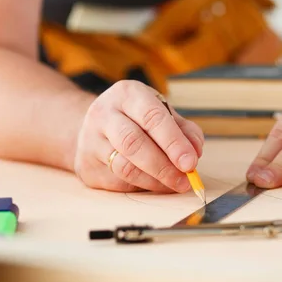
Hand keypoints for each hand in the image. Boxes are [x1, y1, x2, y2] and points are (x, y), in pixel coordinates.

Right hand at [74, 80, 203, 192]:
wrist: (95, 126)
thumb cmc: (137, 118)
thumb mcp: (161, 112)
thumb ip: (184, 130)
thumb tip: (195, 152)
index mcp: (127, 94)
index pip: (151, 117)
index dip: (173, 142)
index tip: (190, 162)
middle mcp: (104, 113)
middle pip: (133, 143)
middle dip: (163, 166)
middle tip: (185, 180)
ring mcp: (90, 140)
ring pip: (124, 167)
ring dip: (154, 181)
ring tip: (174, 184)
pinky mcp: (86, 166)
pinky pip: (117, 182)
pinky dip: (141, 187)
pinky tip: (153, 183)